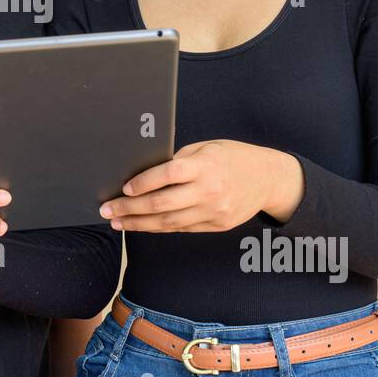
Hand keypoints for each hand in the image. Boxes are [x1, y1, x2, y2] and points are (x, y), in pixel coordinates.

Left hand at [98, 140, 304, 231]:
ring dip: (139, 223)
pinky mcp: (217, 225)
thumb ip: (179, 160)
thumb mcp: (207, 148)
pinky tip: (142, 224)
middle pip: (163, 203)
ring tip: (118, 221)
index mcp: (206, 166)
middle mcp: (210, 190)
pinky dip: (159, 227)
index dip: (145, 182)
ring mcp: (214, 211)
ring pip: (169, 222)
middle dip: (131, 208)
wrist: (269, 178)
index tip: (124, 188)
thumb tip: (143, 171)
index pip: (169, 174)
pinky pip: (182, 228)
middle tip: (108, 209)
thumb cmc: (232, 157)